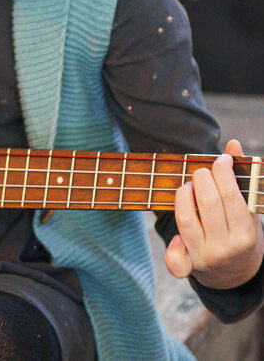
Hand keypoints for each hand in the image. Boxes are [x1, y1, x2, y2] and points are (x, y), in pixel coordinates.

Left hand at [165, 139, 263, 288]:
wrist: (236, 275)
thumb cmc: (242, 233)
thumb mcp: (249, 212)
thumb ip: (240, 178)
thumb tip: (233, 144)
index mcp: (246, 234)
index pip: (231, 197)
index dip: (223, 173)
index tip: (220, 159)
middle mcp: (226, 247)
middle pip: (208, 205)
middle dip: (202, 180)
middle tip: (200, 171)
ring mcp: (206, 255)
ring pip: (187, 220)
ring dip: (183, 196)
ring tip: (188, 185)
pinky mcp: (189, 263)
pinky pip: (176, 258)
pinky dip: (172, 245)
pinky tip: (176, 233)